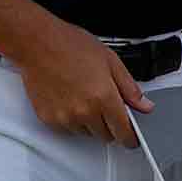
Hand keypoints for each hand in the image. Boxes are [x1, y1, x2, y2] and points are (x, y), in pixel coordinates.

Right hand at [14, 19, 152, 147]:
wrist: (37, 43)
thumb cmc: (70, 45)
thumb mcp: (110, 60)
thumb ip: (129, 87)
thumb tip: (144, 105)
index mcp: (104, 97)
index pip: (124, 133)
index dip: (131, 137)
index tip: (132, 137)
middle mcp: (85, 112)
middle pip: (106, 135)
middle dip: (109, 124)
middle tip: (103, 102)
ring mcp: (66, 118)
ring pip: (86, 133)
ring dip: (89, 122)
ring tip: (82, 95)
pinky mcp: (49, 119)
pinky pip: (67, 129)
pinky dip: (71, 119)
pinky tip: (68, 98)